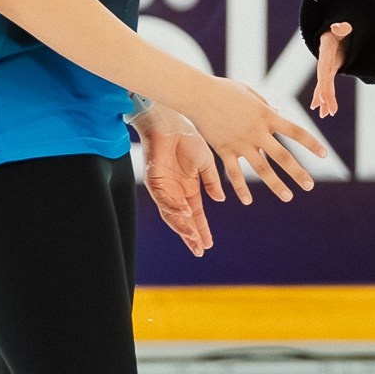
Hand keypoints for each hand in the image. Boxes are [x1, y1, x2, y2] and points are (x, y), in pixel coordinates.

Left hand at [132, 106, 225, 254]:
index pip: (196, 215)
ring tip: (192, 237)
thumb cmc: (189, 139)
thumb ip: (212, 182)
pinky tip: (185, 214)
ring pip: (171, 214)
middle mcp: (176, 192)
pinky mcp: (154, 180)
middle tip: (199, 250)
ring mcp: (164, 188)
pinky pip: (163, 199)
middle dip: (190, 235)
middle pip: (183, 220)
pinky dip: (174, 207)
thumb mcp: (206, 163)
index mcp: (189, 189)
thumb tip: (220, 199)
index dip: (202, 230)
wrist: (173, 124)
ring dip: (182, 226)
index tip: (208, 245)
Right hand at [184, 78, 327, 204]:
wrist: (198, 94)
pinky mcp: (224, 150)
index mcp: (266, 116)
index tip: (324, 154)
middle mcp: (257, 132)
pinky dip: (241, 188)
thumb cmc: (224, 90)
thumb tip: (278, 113)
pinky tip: (248, 201)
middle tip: (309, 185)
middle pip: (282, 156)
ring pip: (262, 169)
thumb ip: (265, 105)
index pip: (295, 131)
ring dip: (276, 185)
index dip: (311, 143)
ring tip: (288, 197)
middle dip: (297, 172)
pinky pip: (234, 174)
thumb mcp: (250, 93)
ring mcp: (241, 143)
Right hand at [309, 22, 351, 117]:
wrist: (342, 19)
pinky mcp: (331, 65)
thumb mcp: (345, 22)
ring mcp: (328, 62)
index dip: (325, 85)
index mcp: (327, 48)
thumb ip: (342, 25)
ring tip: (325, 115)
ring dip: (324, 99)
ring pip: (324, 83)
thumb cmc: (345, 20)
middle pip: (324, 80)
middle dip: (325, 96)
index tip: (325, 99)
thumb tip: (341, 26)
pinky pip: (326, 83)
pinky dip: (324, 95)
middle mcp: (325, 57)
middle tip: (327, 113)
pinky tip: (321, 107)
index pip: (324, 70)